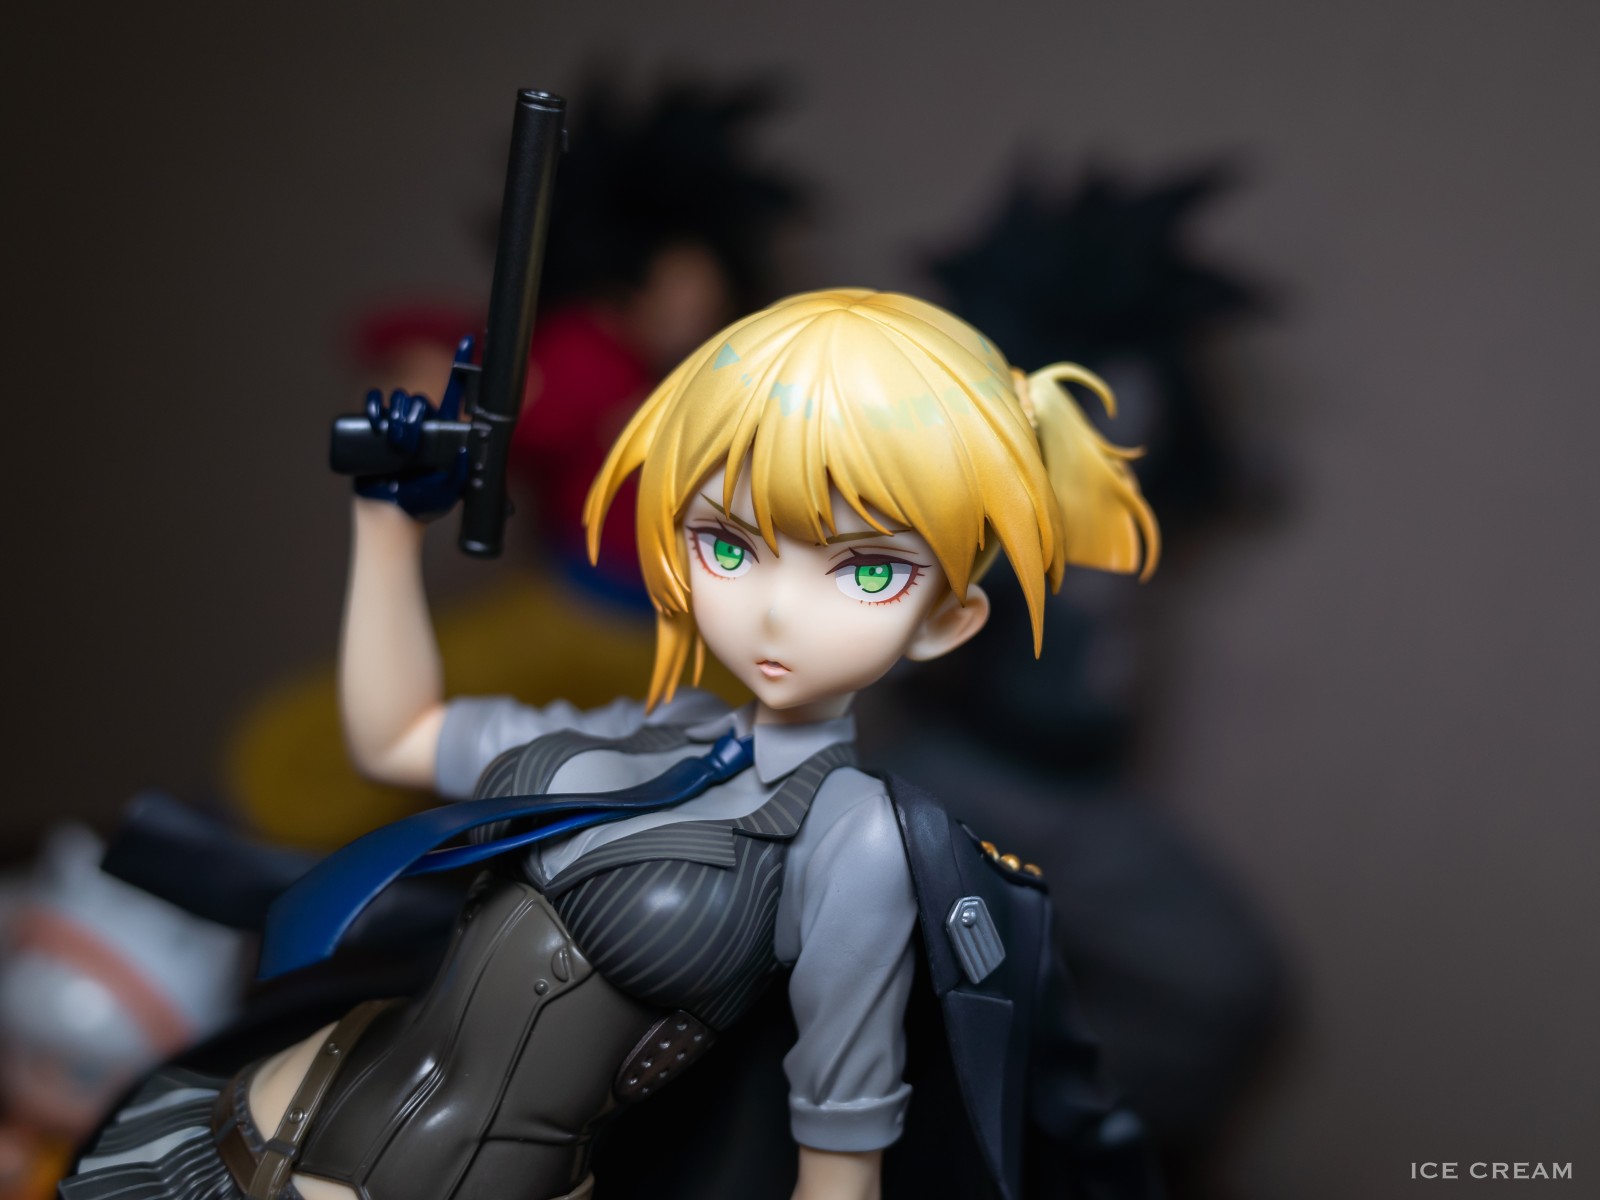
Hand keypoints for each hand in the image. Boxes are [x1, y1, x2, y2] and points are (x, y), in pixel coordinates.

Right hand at [355, 337, 474, 520]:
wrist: (391, 513)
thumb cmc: (424, 504)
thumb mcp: (448, 491)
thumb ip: (459, 476)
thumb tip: (464, 453)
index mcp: (442, 431)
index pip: (453, 394)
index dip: (461, 366)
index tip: (468, 340)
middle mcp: (421, 423)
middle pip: (419, 398)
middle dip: (412, 418)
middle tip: (408, 446)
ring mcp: (397, 424)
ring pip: (397, 398)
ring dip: (395, 416)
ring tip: (394, 443)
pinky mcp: (375, 428)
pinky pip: (374, 403)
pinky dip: (373, 406)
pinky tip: (375, 419)